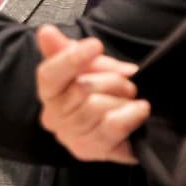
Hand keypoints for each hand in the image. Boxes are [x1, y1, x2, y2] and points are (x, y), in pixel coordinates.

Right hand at [35, 24, 145, 163]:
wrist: (123, 126)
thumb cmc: (101, 91)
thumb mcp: (88, 65)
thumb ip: (68, 49)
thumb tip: (46, 32)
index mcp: (49, 92)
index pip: (49, 75)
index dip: (71, 59)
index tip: (95, 45)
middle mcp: (54, 118)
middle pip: (81, 89)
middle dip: (111, 80)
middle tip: (125, 80)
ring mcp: (72, 138)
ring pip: (98, 107)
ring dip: (122, 98)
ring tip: (129, 98)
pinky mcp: (94, 153)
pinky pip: (113, 127)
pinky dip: (131, 114)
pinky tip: (139, 110)